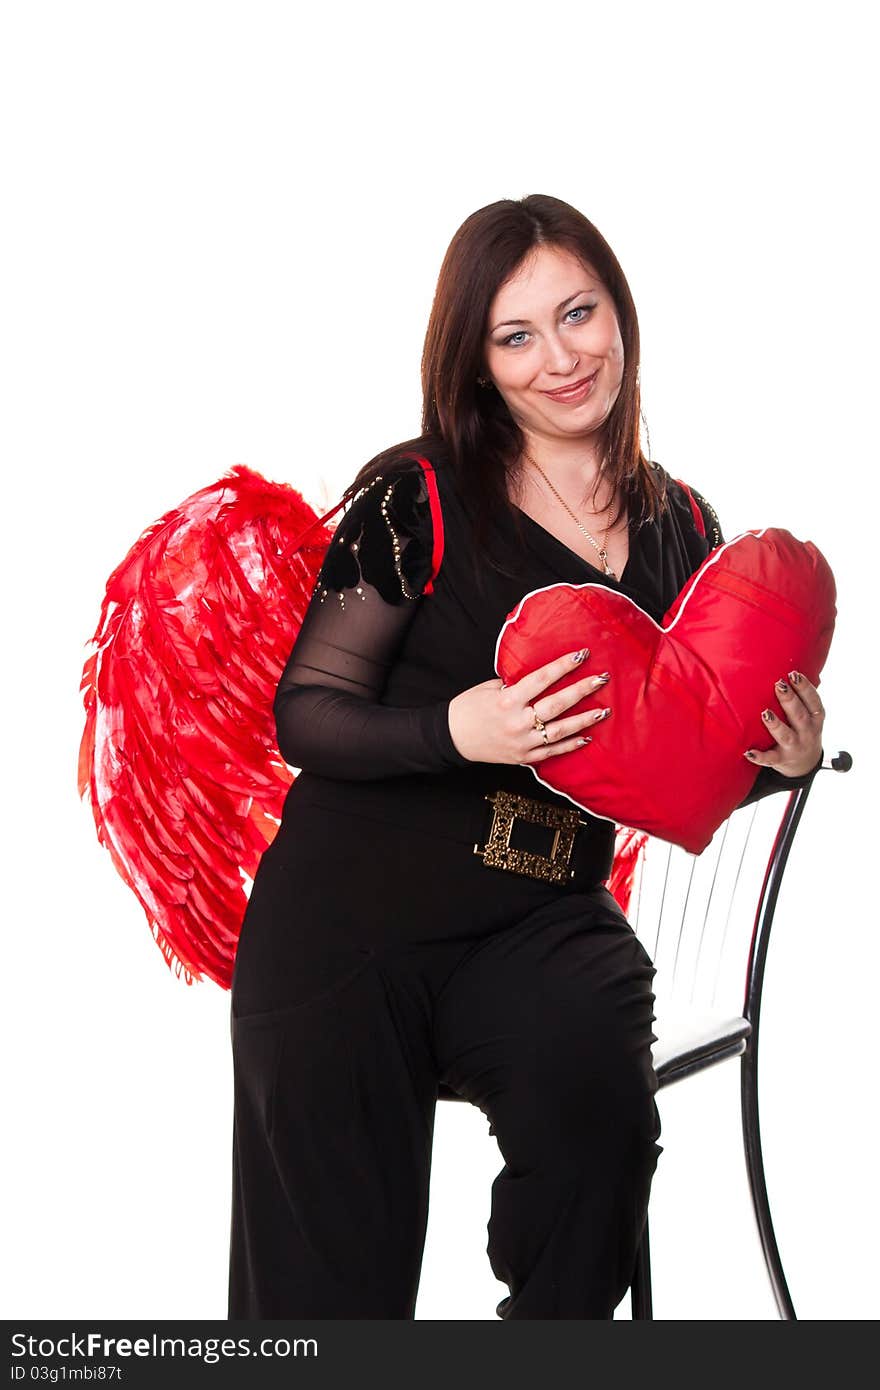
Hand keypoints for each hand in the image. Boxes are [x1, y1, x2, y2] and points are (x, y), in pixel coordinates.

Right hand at [447, 647, 611, 765]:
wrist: (452, 738)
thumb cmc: (469, 707)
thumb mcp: (489, 688)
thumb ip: (515, 683)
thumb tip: (541, 676)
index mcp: (507, 699)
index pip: (541, 679)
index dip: (563, 666)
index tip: (582, 654)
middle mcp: (517, 721)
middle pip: (557, 704)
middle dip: (582, 690)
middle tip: (602, 679)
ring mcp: (522, 742)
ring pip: (560, 730)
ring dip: (584, 720)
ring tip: (604, 711)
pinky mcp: (523, 757)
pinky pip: (552, 752)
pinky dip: (570, 745)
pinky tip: (587, 737)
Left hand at [744, 670, 824, 776]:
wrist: (805, 764)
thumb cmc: (801, 729)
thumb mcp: (808, 714)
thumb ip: (800, 696)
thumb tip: (786, 669)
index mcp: (815, 718)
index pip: (814, 702)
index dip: (805, 688)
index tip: (794, 674)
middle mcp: (807, 732)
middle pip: (799, 715)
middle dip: (789, 700)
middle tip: (779, 684)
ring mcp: (794, 747)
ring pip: (785, 736)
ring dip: (776, 724)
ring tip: (765, 713)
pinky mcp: (781, 760)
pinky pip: (770, 759)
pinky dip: (759, 756)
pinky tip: (748, 751)